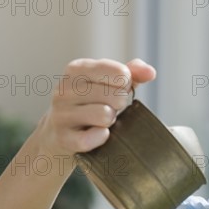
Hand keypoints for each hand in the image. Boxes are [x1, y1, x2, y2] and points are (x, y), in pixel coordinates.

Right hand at [37, 58, 155, 156]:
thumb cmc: (90, 104)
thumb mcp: (107, 83)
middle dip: (120, 105)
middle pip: (116, 96)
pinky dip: (101, 138)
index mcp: (76, 70)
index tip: (119, 89)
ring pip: (105, 115)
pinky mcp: (63, 139)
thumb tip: (150, 72)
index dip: (126, 84)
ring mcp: (61, 114)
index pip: (119, 73)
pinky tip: (97, 134)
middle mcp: (64, 89)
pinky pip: (92, 138)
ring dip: (111, 122)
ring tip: (101, 121)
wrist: (58, 135)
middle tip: (109, 108)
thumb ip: (131, 73)